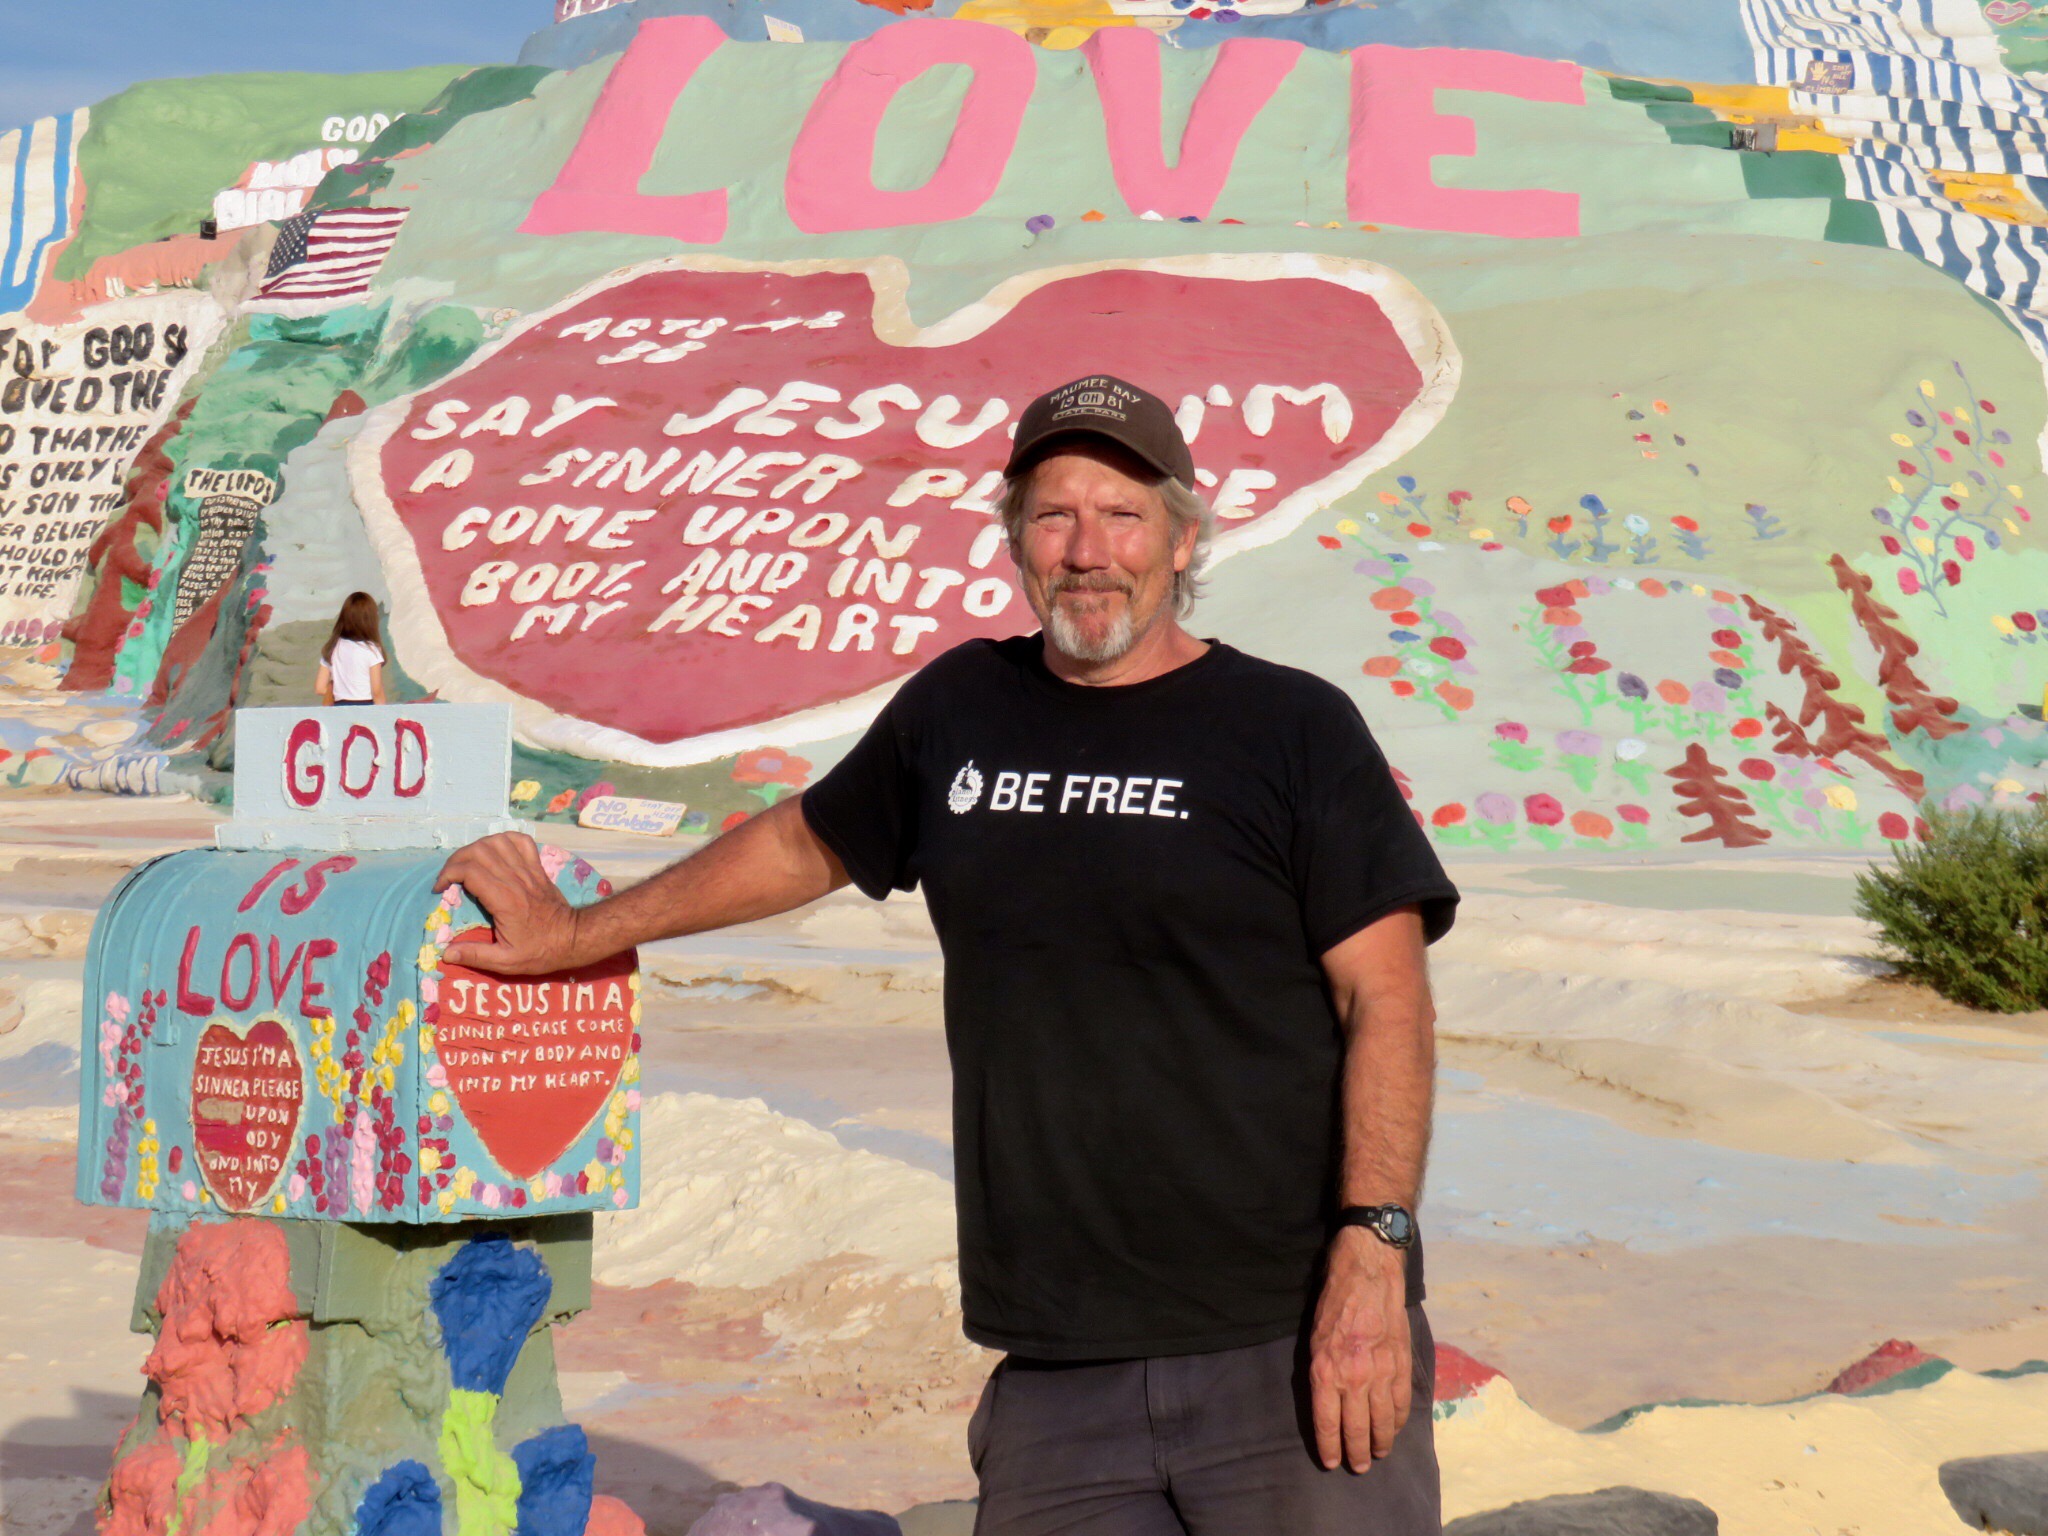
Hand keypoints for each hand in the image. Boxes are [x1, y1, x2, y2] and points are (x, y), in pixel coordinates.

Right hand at [435, 832, 581, 973]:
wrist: (573, 939)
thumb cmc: (540, 951)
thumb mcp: (506, 962)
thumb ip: (475, 956)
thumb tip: (445, 954)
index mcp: (504, 901)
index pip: (470, 871)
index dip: (448, 874)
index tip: (440, 889)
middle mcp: (515, 880)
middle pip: (479, 851)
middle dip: (456, 860)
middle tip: (448, 876)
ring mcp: (528, 870)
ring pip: (498, 841)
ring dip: (477, 847)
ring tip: (468, 864)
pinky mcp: (538, 868)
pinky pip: (521, 841)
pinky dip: (504, 839)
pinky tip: (494, 852)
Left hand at [1308, 1226, 1411, 1472]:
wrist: (1367, 1272)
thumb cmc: (1333, 1301)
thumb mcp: (1313, 1337)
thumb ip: (1321, 1371)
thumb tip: (1325, 1401)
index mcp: (1326, 1371)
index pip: (1327, 1423)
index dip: (1330, 1448)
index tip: (1332, 1462)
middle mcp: (1354, 1377)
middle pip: (1356, 1429)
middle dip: (1357, 1453)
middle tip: (1359, 1467)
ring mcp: (1382, 1372)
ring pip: (1383, 1422)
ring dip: (1381, 1442)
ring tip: (1378, 1453)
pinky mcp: (1402, 1363)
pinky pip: (1402, 1402)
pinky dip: (1399, 1420)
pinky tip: (1395, 1428)